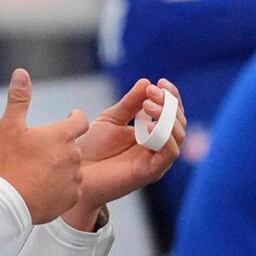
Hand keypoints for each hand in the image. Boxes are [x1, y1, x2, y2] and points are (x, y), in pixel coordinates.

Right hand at [0, 69, 88, 224]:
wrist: (9, 202)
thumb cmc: (8, 162)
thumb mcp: (9, 127)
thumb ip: (19, 99)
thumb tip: (21, 72)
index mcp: (61, 135)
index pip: (80, 121)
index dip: (75, 118)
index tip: (70, 117)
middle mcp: (73, 155)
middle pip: (73, 146)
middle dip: (61, 146)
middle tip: (41, 151)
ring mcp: (75, 178)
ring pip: (72, 168)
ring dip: (61, 167)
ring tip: (40, 173)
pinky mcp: (73, 197)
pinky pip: (70, 188)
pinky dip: (60, 187)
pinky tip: (43, 189)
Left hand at [62, 78, 185, 229]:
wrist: (76, 173)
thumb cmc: (92, 149)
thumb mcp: (111, 119)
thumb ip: (129, 103)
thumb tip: (147, 82)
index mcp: (151, 134)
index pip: (171, 113)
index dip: (170, 97)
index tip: (160, 82)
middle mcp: (158, 147)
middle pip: (178, 123)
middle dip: (169, 104)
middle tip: (152, 92)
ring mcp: (156, 160)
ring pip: (177, 136)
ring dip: (167, 117)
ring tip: (149, 106)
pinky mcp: (151, 172)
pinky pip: (169, 153)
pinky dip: (164, 137)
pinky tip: (148, 125)